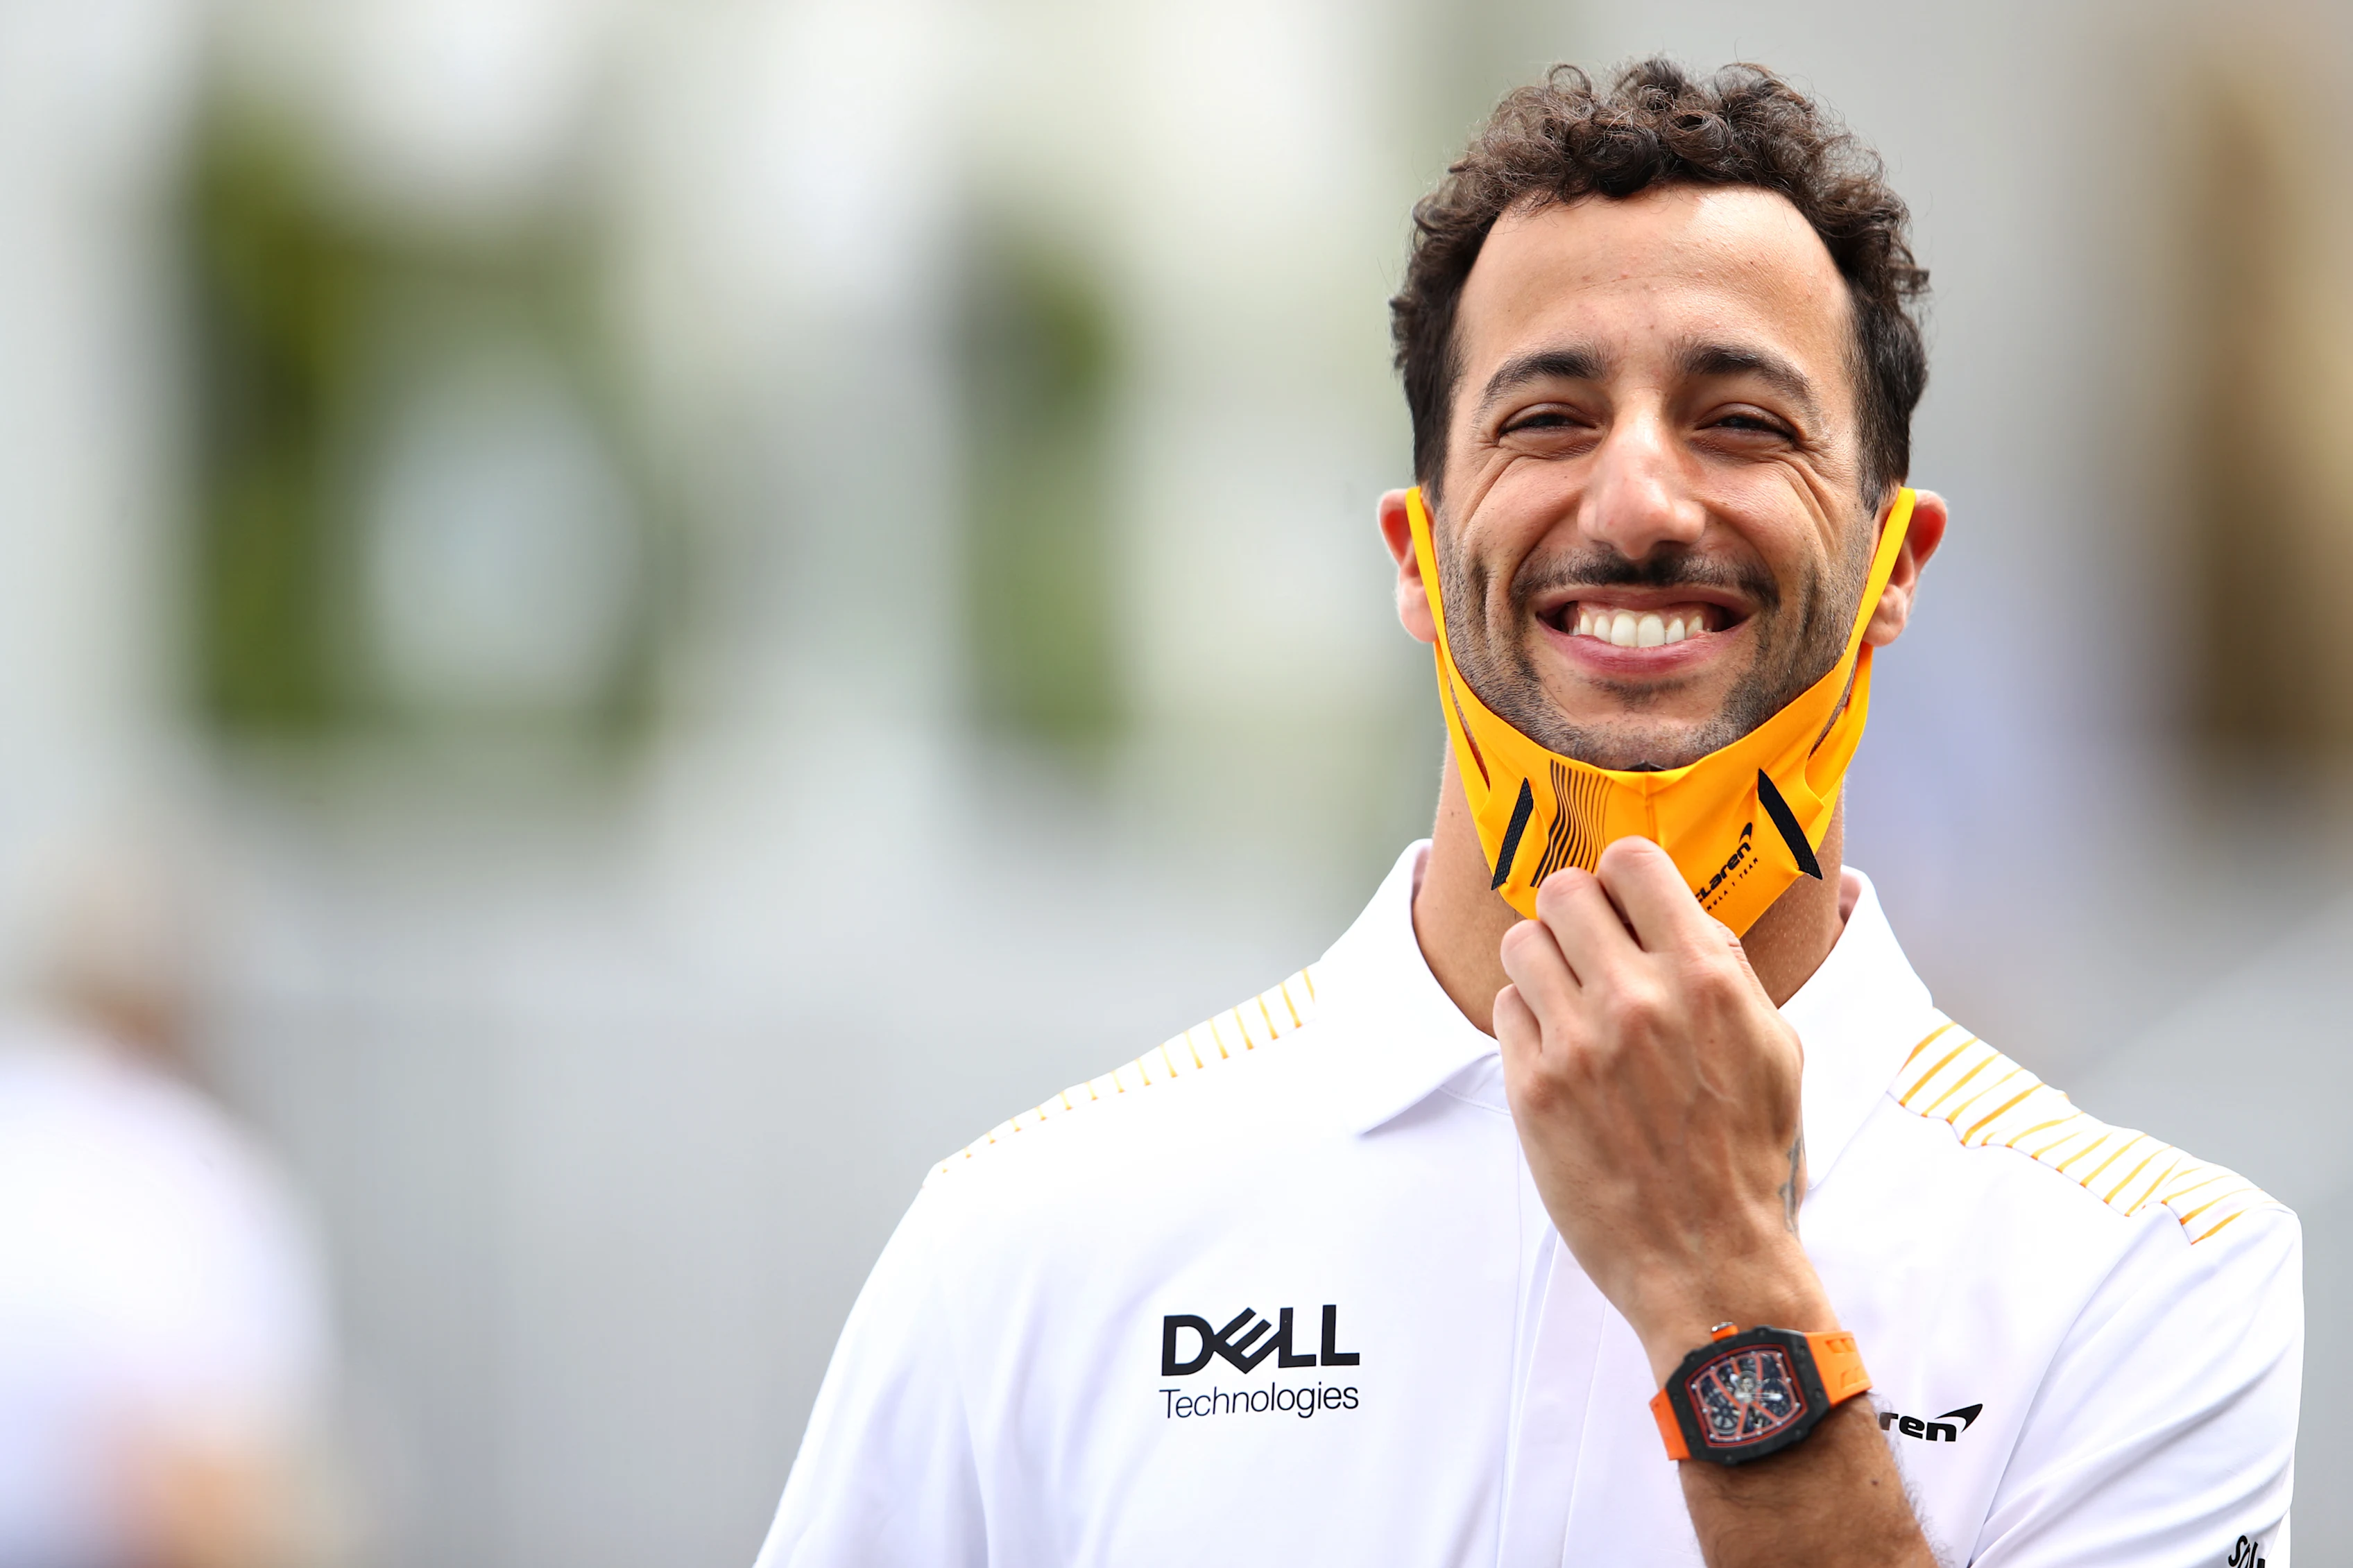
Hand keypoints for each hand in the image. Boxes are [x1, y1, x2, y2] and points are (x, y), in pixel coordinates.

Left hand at [1494, 836, 1836, 1383]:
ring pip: (1521, 942)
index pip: (1633, 861)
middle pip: (1564, 891)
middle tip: (1590, 952)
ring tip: (1569, 1000)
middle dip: (1576, 915)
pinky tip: (1561, 1054)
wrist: (1709, 1261)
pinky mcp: (1533, 1088)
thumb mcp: (1773, 1050)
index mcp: (1706, 978)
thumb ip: (1726, 970)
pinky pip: (1506, 1009)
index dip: (1624, 878)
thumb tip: (1677, 911)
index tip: (1625, 902)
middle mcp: (1638, 998)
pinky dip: (1529, 1022)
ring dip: (1543, 963)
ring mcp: (1578, 1043)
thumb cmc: (1748, 1156)